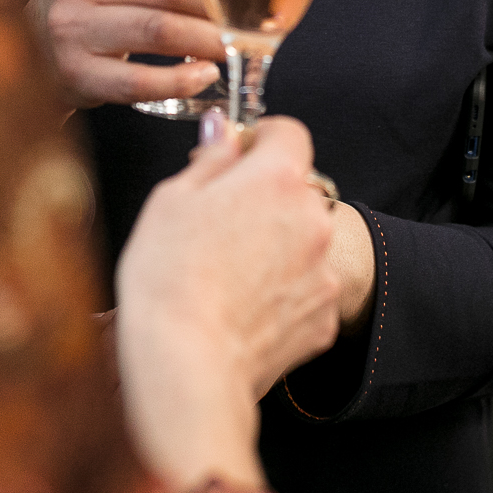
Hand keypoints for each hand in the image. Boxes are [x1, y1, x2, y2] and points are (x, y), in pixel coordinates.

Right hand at [31, 0, 225, 108]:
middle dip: (218, 5)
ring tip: (234, 44)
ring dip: (208, 40)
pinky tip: (205, 74)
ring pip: (159, 31)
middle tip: (249, 17)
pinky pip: (138, 81)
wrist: (37, 41)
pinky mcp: (75, 73)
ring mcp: (70, 26)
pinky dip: (179, 80)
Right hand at [115, 113, 340, 489]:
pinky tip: (243, 306)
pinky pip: (306, 290)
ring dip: (277, 246)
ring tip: (228, 274)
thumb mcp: (171, 200)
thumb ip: (210, 158)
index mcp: (277, 178)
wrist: (187, 362)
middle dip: (266, 197)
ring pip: (304, 241)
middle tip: (219, 223)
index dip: (262, 140)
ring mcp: (324, 272)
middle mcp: (313, 219)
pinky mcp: (324, 318)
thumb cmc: (168, 277)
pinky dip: (283, 292)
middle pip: (298, 190)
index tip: (239, 155)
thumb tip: (224, 130)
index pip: (289, 133)